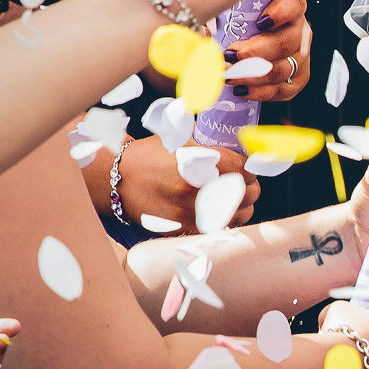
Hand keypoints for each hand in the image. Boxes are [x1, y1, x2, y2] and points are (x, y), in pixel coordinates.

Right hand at [93, 135, 261, 231]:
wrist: (118, 179)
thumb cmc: (151, 155)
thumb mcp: (182, 140)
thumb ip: (212, 144)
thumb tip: (243, 143)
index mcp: (199, 164)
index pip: (244, 169)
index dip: (250, 166)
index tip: (247, 165)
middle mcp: (196, 190)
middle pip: (247, 192)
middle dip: (250, 185)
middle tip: (246, 180)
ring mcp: (190, 213)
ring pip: (239, 214)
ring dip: (243, 205)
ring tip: (237, 197)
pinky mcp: (184, 228)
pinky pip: (220, 227)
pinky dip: (227, 219)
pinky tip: (223, 210)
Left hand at [223, 0, 312, 102]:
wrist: (242, 54)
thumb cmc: (234, 28)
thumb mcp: (226, 15)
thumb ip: (220, 18)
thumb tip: (202, 34)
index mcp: (288, 7)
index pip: (294, 4)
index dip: (281, 13)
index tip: (260, 22)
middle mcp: (299, 31)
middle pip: (286, 42)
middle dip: (255, 52)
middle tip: (230, 56)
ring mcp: (301, 57)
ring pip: (282, 68)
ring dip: (252, 75)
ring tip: (228, 75)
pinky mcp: (297, 79)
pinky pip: (282, 89)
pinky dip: (260, 92)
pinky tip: (241, 89)